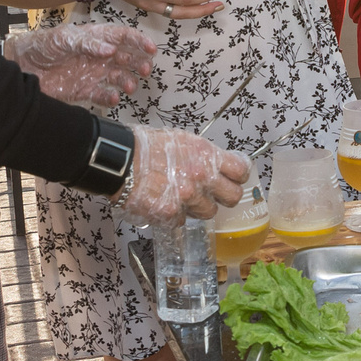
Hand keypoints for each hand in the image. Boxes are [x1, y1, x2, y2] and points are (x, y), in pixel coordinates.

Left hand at [4, 20, 157, 107]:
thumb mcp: (64, 38)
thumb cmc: (42, 46)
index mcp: (95, 38)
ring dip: (128, 81)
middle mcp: (98, 56)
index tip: (150, 49)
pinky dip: (111, 97)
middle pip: (127, 58)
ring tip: (128, 86)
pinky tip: (113, 97)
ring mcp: (93, 74)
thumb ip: (88, 43)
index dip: (138, 41)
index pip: (123, 37)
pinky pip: (103, 95)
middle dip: (138, 63)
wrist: (21, 67)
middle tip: (144, 69)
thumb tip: (111, 50)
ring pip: (119, 77)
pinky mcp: (85, 91)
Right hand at [115, 128, 249, 223]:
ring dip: (199, 206)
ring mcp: (186, 199)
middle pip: (232, 197)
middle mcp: (201, 179)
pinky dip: (175, 214)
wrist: (119, 160)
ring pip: (208, 211)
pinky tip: (165, 202)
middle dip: (225, 195)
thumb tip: (217, 165)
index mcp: (207, 156)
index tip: (234, 176)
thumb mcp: (182, 140)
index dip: (238, 175)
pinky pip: (182, 219)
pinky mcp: (170, 214)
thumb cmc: (147, 146)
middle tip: (215, 191)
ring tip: (183, 196)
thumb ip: (204, 155)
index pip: (241, 171)